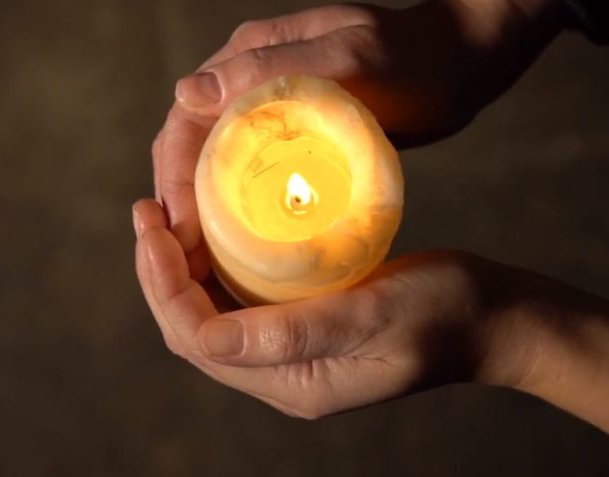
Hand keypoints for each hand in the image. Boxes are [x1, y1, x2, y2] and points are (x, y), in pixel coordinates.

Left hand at [133, 199, 608, 426]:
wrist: (488, 318)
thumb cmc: (443, 311)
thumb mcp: (373, 315)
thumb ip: (294, 333)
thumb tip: (208, 341)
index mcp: (292, 382)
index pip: (198, 339)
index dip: (164, 285)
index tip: (154, 225)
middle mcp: (280, 375)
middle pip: (192, 329)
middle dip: (159, 274)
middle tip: (147, 212)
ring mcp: (288, 353)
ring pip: (209, 315)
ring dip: (179, 269)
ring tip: (164, 216)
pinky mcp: (300, 327)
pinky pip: (237, 301)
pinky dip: (212, 266)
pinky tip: (209, 229)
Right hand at [153, 0, 566, 278]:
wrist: (457, 65)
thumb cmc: (412, 59)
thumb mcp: (348, 59)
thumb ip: (269, 69)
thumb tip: (186, 92)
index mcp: (246, 60)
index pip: (186, 123)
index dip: (174, 178)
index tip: (183, 232)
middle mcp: (246, 85)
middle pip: (191, 149)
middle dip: (180, 203)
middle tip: (187, 260)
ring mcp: (267, 112)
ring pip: (214, 167)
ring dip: (201, 212)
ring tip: (203, 263)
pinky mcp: (290, 137)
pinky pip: (247, 177)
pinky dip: (235, 211)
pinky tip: (240, 246)